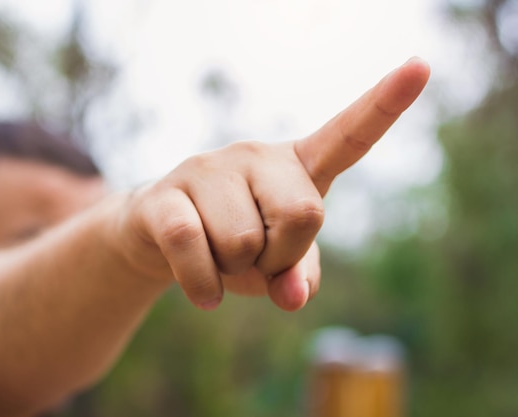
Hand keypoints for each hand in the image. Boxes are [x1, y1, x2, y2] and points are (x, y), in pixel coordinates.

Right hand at [120, 58, 429, 310]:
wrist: (162, 238)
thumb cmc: (235, 245)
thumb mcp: (279, 263)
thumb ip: (300, 277)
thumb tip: (292, 297)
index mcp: (296, 169)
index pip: (347, 136)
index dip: (384, 105)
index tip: (420, 66)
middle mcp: (255, 156)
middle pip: (302, 215)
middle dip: (282, 258)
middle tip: (258, 259)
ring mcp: (207, 169)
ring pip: (242, 241)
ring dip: (235, 272)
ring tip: (219, 259)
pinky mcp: (164, 195)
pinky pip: (191, 247)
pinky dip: (202, 285)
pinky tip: (205, 295)